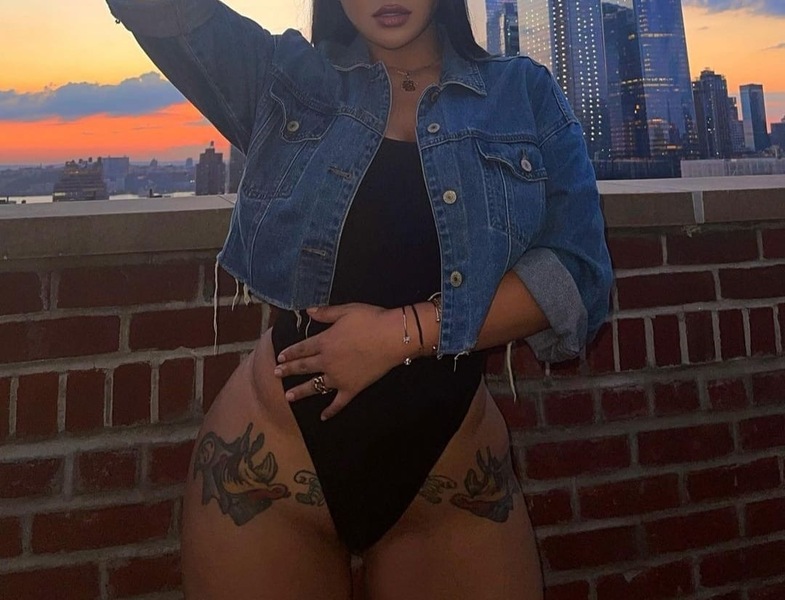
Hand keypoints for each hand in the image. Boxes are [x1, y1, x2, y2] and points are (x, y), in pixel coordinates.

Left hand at [273, 304, 404, 419]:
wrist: (392, 337)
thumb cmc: (370, 320)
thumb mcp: (346, 310)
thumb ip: (325, 313)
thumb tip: (307, 310)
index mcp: (324, 342)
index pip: (302, 348)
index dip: (290, 352)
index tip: (280, 357)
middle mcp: (327, 361)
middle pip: (304, 367)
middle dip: (289, 370)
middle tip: (275, 374)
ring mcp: (339, 377)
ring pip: (315, 386)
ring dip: (301, 391)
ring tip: (288, 397)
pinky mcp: (352, 388)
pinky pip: (338, 402)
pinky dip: (331, 410)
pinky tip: (323, 417)